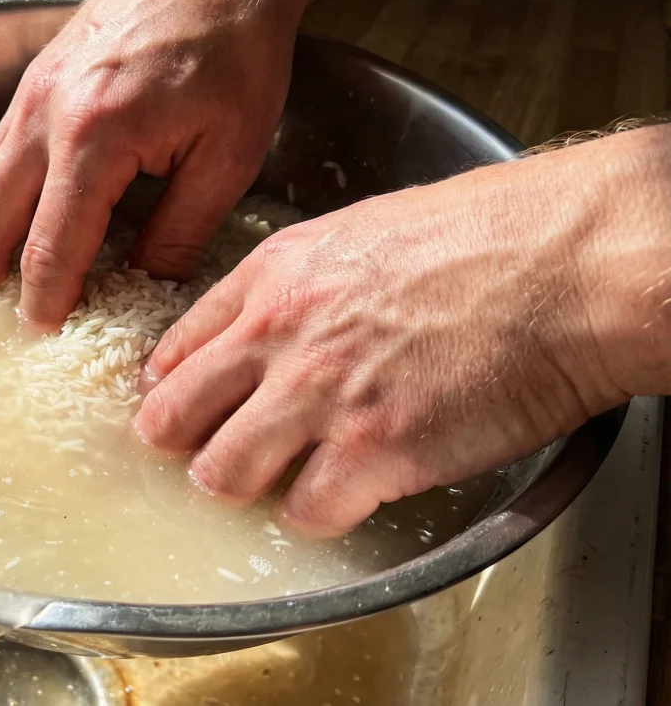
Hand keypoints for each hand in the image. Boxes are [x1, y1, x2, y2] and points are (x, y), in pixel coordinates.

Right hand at [0, 0, 311, 329]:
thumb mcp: (229, 154)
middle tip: (1, 314)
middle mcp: (47, 113)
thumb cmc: (236, 47)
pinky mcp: (38, 73)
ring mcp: (34, 89)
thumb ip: (181, 229)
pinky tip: (13, 208)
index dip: (45, 299)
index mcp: (95, 139)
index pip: (53, 246)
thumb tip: (146, 281)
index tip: (44, 333)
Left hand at [133, 127, 670, 536]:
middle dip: (187, 445)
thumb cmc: (495, 235)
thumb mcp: (364, 231)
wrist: (572, 261)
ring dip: (247, 486)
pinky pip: (305, 512)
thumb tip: (276, 323)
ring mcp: (320, 395)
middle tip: (217, 454)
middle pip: (172, 418)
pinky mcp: (373, 451)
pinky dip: (322, 514)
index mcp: (274, 275)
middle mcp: (279, 334)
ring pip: (221, 475)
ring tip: (284, 479)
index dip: (172, 389)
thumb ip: (304, 282)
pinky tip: (352, 492)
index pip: (173, 349)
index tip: (182, 409)